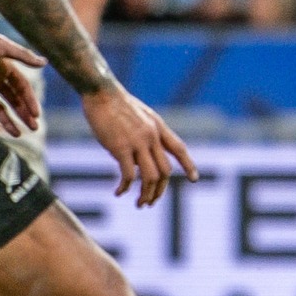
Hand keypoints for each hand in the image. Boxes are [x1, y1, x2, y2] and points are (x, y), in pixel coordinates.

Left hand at [0, 28, 45, 136]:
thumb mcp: (0, 46)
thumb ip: (22, 55)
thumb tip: (44, 62)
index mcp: (2, 68)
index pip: (20, 87)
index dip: (29, 100)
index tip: (35, 114)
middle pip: (11, 100)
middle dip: (23, 114)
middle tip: (33, 128)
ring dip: (7, 122)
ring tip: (18, 134)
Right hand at [82, 83, 197, 206]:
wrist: (101, 91)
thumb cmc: (114, 102)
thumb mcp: (138, 115)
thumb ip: (144, 134)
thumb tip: (137, 158)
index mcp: (158, 127)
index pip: (179, 148)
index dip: (188, 165)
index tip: (195, 179)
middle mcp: (152, 136)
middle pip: (165, 171)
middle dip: (160, 190)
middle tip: (150, 202)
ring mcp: (138, 142)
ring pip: (151, 177)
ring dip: (147, 194)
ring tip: (139, 204)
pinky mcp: (120, 147)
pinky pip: (128, 175)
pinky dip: (125, 187)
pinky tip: (118, 192)